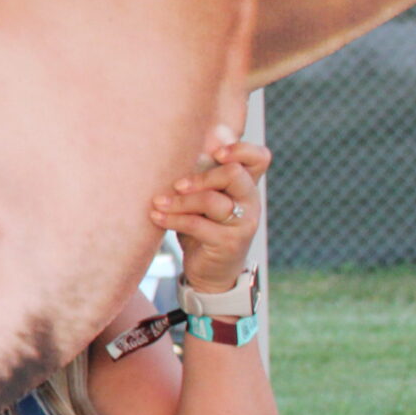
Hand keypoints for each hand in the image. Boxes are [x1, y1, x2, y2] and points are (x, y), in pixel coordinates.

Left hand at [152, 129, 269, 293]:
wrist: (211, 271)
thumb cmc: (203, 225)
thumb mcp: (203, 197)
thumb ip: (200, 174)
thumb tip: (180, 143)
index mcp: (247, 184)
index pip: (259, 157)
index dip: (240, 149)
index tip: (214, 151)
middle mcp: (250, 201)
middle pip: (234, 174)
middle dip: (201, 176)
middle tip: (177, 184)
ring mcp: (243, 222)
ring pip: (212, 201)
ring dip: (180, 200)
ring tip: (158, 203)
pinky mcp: (229, 242)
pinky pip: (198, 225)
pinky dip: (172, 219)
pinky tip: (156, 217)